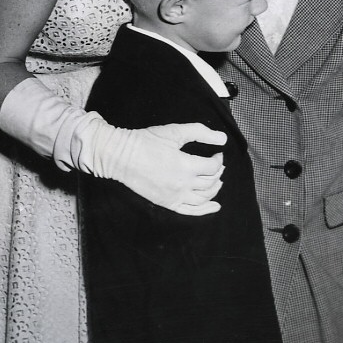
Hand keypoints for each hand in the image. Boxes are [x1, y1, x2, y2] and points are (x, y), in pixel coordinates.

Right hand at [79, 118, 228, 216]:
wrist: (120, 156)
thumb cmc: (146, 141)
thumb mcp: (175, 131)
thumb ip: (201, 132)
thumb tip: (223, 139)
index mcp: (186, 166)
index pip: (212, 167)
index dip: (218, 160)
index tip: (217, 154)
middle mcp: (182, 184)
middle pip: (210, 183)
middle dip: (217, 173)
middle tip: (217, 165)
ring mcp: (174, 196)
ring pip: (203, 198)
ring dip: (215, 190)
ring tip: (218, 181)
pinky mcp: (166, 203)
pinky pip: (190, 211)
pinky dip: (205, 210)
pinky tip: (215, 207)